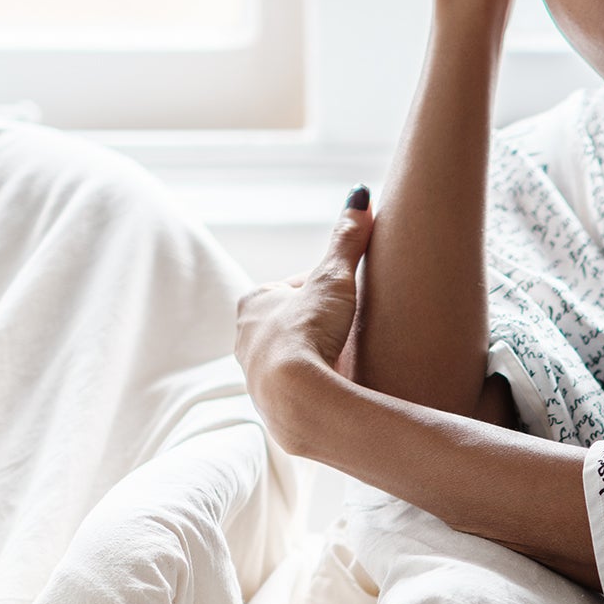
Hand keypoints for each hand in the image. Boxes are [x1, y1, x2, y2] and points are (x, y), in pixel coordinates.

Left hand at [236, 199, 373, 452]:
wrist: (298, 398)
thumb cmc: (309, 332)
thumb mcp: (333, 278)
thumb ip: (346, 240)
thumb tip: (360, 195)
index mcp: (252, 302)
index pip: (293, 289)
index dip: (322, 292)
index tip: (345, 299)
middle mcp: (243, 338)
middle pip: (286, 325)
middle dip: (312, 327)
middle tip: (345, 331)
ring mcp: (254, 377)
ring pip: (287, 361)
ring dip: (311, 361)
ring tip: (341, 365)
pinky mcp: (269, 409)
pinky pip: (294, 392)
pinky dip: (313, 390)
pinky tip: (333, 393)